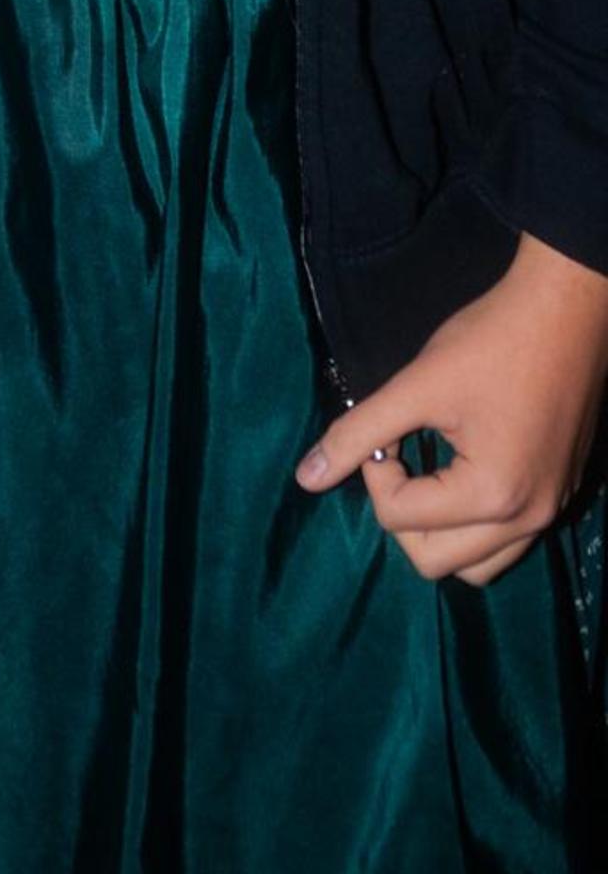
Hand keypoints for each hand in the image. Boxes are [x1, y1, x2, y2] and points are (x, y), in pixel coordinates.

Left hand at [296, 233, 607, 584]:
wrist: (566, 309)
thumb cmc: (490, 341)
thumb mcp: (416, 385)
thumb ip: (358, 434)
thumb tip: (306, 478)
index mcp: (494, 496)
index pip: (399, 518)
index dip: (375, 471)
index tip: (388, 427)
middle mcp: (528, 519)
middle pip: (435, 562)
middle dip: (401, 514)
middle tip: (401, 456)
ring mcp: (550, 512)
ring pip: (476, 564)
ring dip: (438, 532)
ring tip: (429, 475)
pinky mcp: (561, 495)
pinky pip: (507, 540)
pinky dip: (473, 524)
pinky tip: (460, 473)